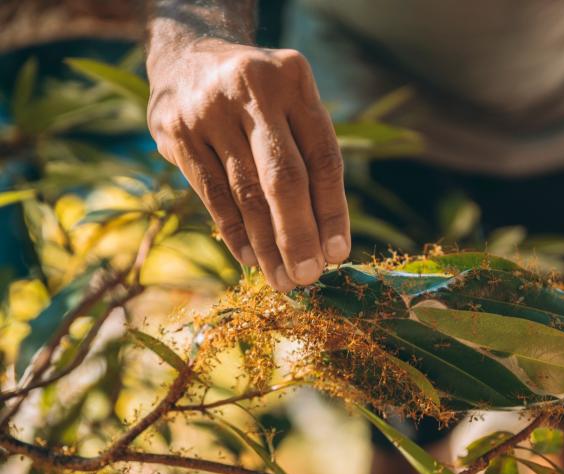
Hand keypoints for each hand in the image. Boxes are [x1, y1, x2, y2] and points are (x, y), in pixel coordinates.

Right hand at [147, 39, 349, 290]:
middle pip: (283, 177)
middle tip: (308, 278)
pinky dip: (234, 231)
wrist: (187, 56)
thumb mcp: (290, 104)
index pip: (322, 157)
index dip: (332, 211)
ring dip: (266, 244)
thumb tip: (326, 239)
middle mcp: (253, 88)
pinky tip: (250, 257)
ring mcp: (209, 108)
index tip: (338, 254)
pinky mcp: (176, 130)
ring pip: (246, 192)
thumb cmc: (257, 96)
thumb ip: (309, 155)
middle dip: (298, 235)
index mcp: (293, 79)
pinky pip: (211, 193)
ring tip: (282, 278)